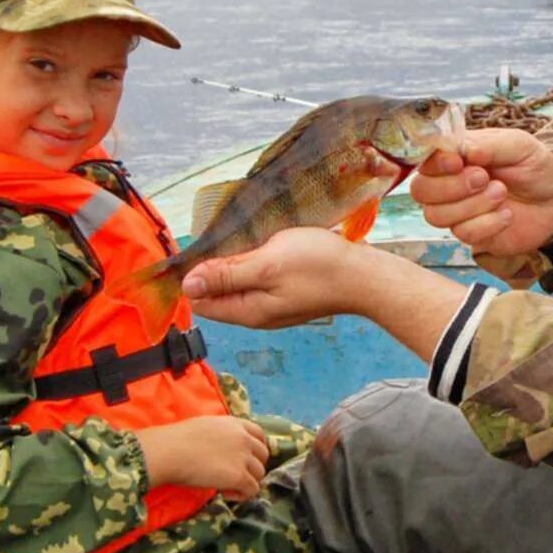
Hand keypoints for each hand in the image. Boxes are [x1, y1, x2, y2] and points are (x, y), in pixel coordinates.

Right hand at [138, 415, 269, 500]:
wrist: (169, 452)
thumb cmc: (177, 440)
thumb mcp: (205, 427)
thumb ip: (221, 435)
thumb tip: (221, 450)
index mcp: (234, 423)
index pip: (259, 434)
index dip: (255, 449)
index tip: (245, 459)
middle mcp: (244, 438)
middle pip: (263, 455)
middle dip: (252, 466)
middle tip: (233, 475)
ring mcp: (243, 457)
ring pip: (259, 473)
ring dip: (246, 482)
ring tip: (225, 486)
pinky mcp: (239, 476)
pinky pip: (252, 490)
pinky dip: (241, 495)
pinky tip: (224, 493)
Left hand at [181, 227, 369, 329]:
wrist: (364, 276)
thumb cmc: (318, 267)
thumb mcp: (266, 265)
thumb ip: (226, 275)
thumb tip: (188, 284)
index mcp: (246, 311)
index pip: (200, 300)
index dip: (195, 275)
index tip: (203, 247)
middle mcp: (256, 313)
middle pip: (218, 292)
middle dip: (216, 267)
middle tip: (229, 238)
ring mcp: (273, 305)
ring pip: (239, 284)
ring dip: (237, 262)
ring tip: (249, 239)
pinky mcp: (287, 294)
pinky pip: (259, 279)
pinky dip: (256, 262)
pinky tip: (267, 246)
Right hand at [409, 128, 552, 259]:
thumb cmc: (533, 167)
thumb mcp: (520, 145)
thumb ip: (492, 145)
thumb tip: (466, 151)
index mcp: (455, 155)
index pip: (424, 160)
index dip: (435, 164)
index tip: (458, 162)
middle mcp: (448, 183)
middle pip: (421, 191)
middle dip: (452, 187)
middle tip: (485, 178)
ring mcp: (456, 210)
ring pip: (436, 216)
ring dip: (472, 206)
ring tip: (501, 193)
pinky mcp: (470, 233)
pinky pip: (463, 233)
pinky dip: (488, 223)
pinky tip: (507, 214)